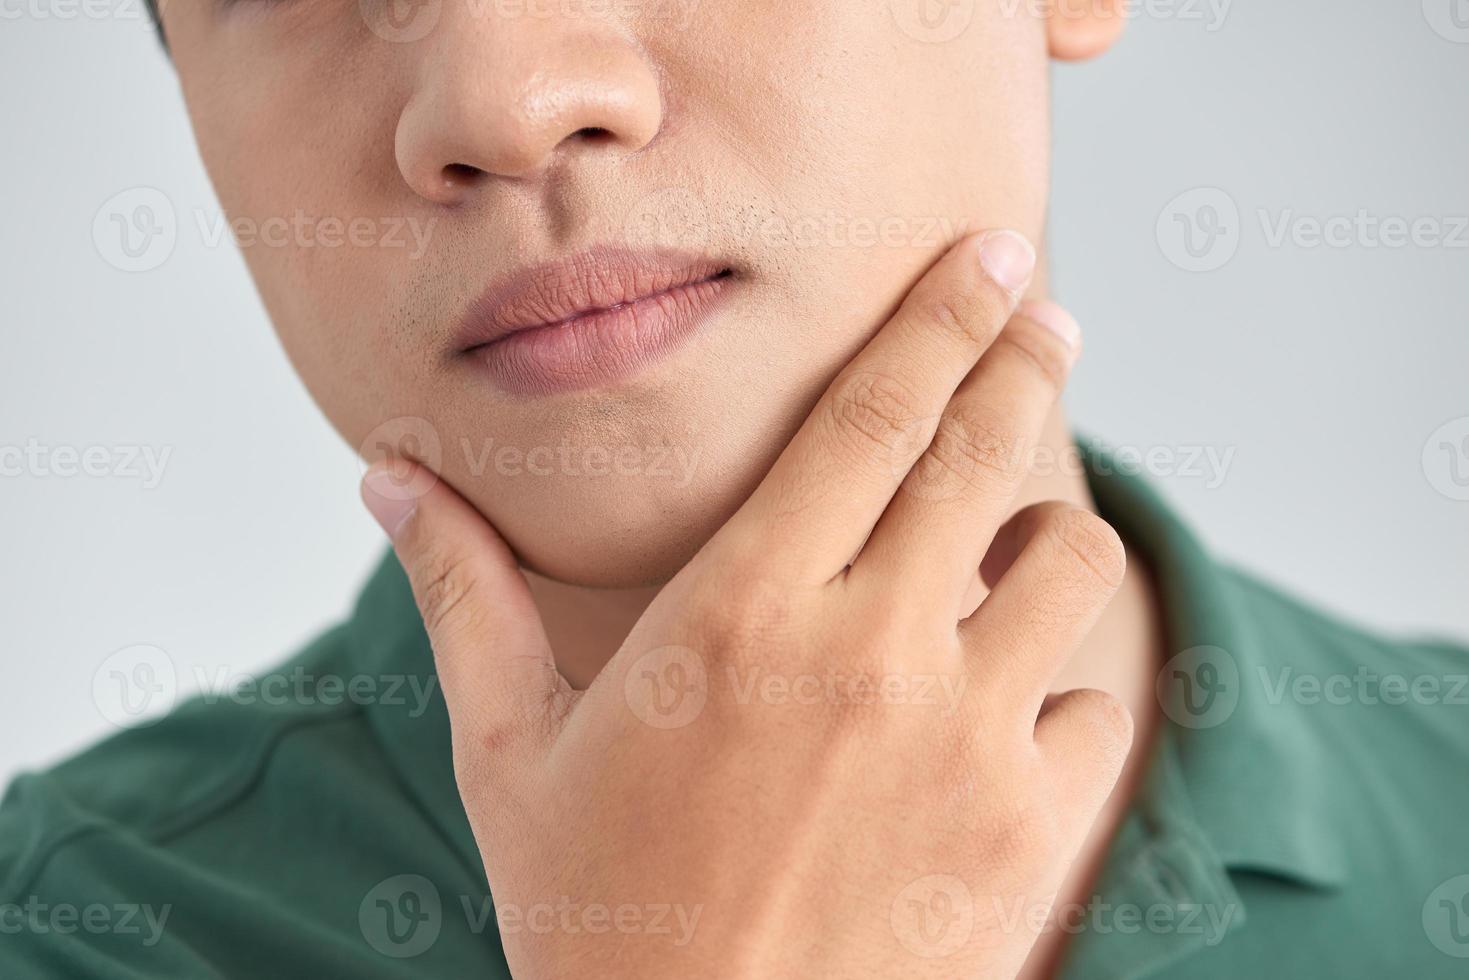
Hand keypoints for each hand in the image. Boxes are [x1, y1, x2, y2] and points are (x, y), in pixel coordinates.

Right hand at [362, 230, 1132, 978]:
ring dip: (1048, 534)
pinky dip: (1061, 689)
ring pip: (1069, 559)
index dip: (941, 317)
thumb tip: (386, 478)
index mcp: (740, 609)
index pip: (870, 414)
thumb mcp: (509, 751)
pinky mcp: (1031, 826)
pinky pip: (1092, 703)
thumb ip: (464, 594)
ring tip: (1013, 544)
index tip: (989, 256)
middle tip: (1044, 318)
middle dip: (1024, 359)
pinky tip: (1007, 711)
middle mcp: (867, 650)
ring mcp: (965, 736)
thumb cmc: (600, 917)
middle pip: (984, 449)